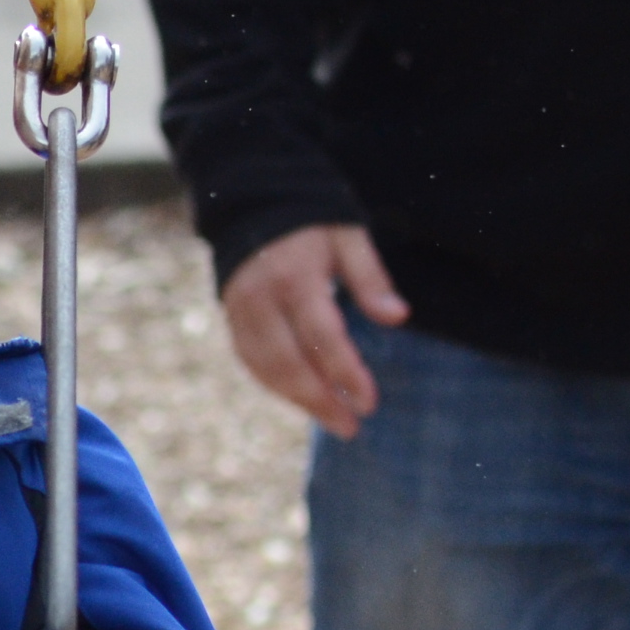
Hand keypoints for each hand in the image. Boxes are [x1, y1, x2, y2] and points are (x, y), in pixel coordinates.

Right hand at [221, 224, 409, 437]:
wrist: (254, 203)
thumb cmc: (313, 221)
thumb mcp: (349, 236)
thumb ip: (371, 278)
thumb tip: (398, 317)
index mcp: (295, 276)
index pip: (323, 335)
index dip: (346, 372)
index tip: (369, 402)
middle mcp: (262, 297)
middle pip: (289, 362)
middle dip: (321, 400)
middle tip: (351, 426)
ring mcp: (241, 310)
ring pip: (266, 368)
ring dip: (299, 400)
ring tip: (334, 420)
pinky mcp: (231, 318)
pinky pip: (251, 362)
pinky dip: (276, 386)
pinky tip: (303, 400)